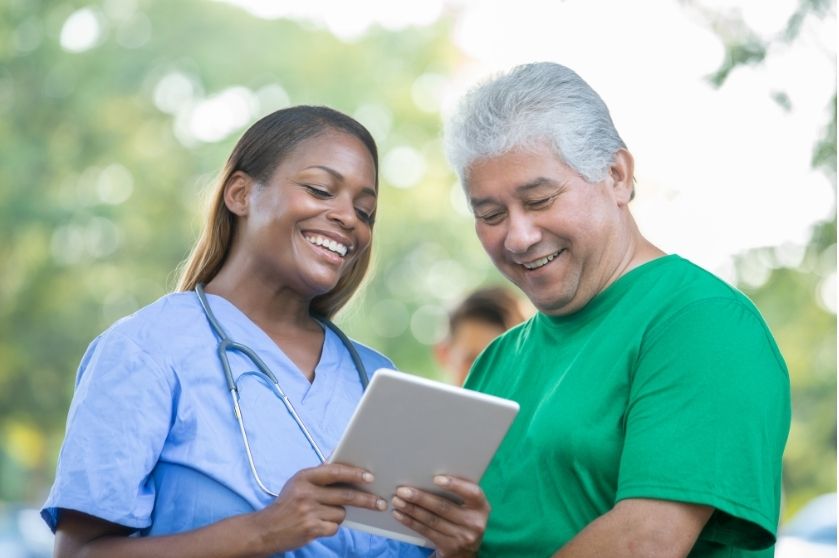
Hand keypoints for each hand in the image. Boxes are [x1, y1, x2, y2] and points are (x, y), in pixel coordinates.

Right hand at [252, 463, 386, 552]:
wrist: (265, 529)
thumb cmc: (287, 503)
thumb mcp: (299, 482)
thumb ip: (320, 472)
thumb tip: (338, 453)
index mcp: (304, 477)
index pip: (335, 471)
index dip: (355, 474)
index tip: (370, 477)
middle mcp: (306, 493)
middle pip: (345, 495)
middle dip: (366, 500)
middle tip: (380, 503)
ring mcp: (308, 512)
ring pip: (341, 512)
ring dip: (338, 515)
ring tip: (324, 514)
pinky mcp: (311, 529)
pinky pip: (334, 527)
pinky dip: (331, 527)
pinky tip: (319, 525)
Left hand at [391, 475, 488, 557]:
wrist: (466, 552)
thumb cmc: (464, 518)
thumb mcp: (469, 507)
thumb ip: (459, 493)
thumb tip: (430, 475)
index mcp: (481, 506)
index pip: (472, 493)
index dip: (455, 485)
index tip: (436, 478)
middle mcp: (474, 522)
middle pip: (444, 507)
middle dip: (421, 498)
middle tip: (402, 490)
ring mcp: (462, 537)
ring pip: (432, 520)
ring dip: (411, 509)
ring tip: (397, 501)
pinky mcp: (449, 547)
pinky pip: (426, 532)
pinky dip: (411, 522)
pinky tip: (400, 515)